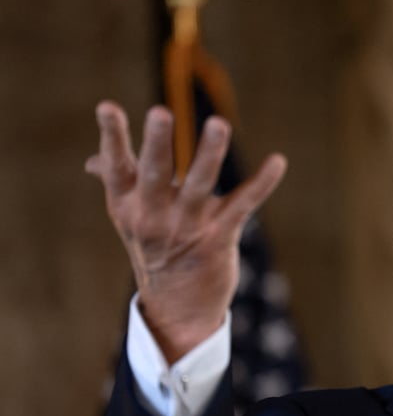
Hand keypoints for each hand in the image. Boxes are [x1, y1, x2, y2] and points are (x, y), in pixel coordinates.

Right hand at [86, 101, 286, 362]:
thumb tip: (91, 162)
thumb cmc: (155, 251)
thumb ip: (118, 184)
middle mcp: (153, 215)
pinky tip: (278, 162)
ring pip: (199, 185)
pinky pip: (242, 205)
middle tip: (161, 112)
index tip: (107, 107)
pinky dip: (262, 183)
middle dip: (158, 144)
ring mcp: (187, 227)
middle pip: (155, 173)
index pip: (116, 166)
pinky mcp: (219, 238)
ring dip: (209, 154)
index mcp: (127, 204)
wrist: (177, 309)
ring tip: (218, 123)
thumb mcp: (130, 220)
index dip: (112, 137)